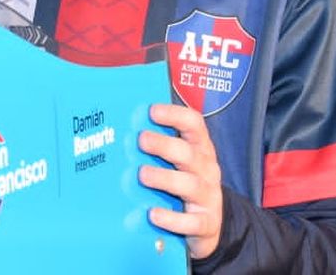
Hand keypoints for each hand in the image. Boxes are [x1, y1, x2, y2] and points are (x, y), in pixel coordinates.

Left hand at [138, 102, 223, 259]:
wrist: (210, 223)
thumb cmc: (186, 183)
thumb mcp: (180, 162)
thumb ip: (160, 147)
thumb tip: (124, 132)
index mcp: (201, 148)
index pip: (194, 124)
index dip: (175, 115)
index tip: (152, 111)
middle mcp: (207, 169)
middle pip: (189, 153)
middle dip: (164, 145)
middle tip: (141, 140)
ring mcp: (209, 196)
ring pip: (190, 184)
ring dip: (164, 178)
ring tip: (142, 174)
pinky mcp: (206, 223)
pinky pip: (191, 221)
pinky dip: (172, 219)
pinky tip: (153, 214)